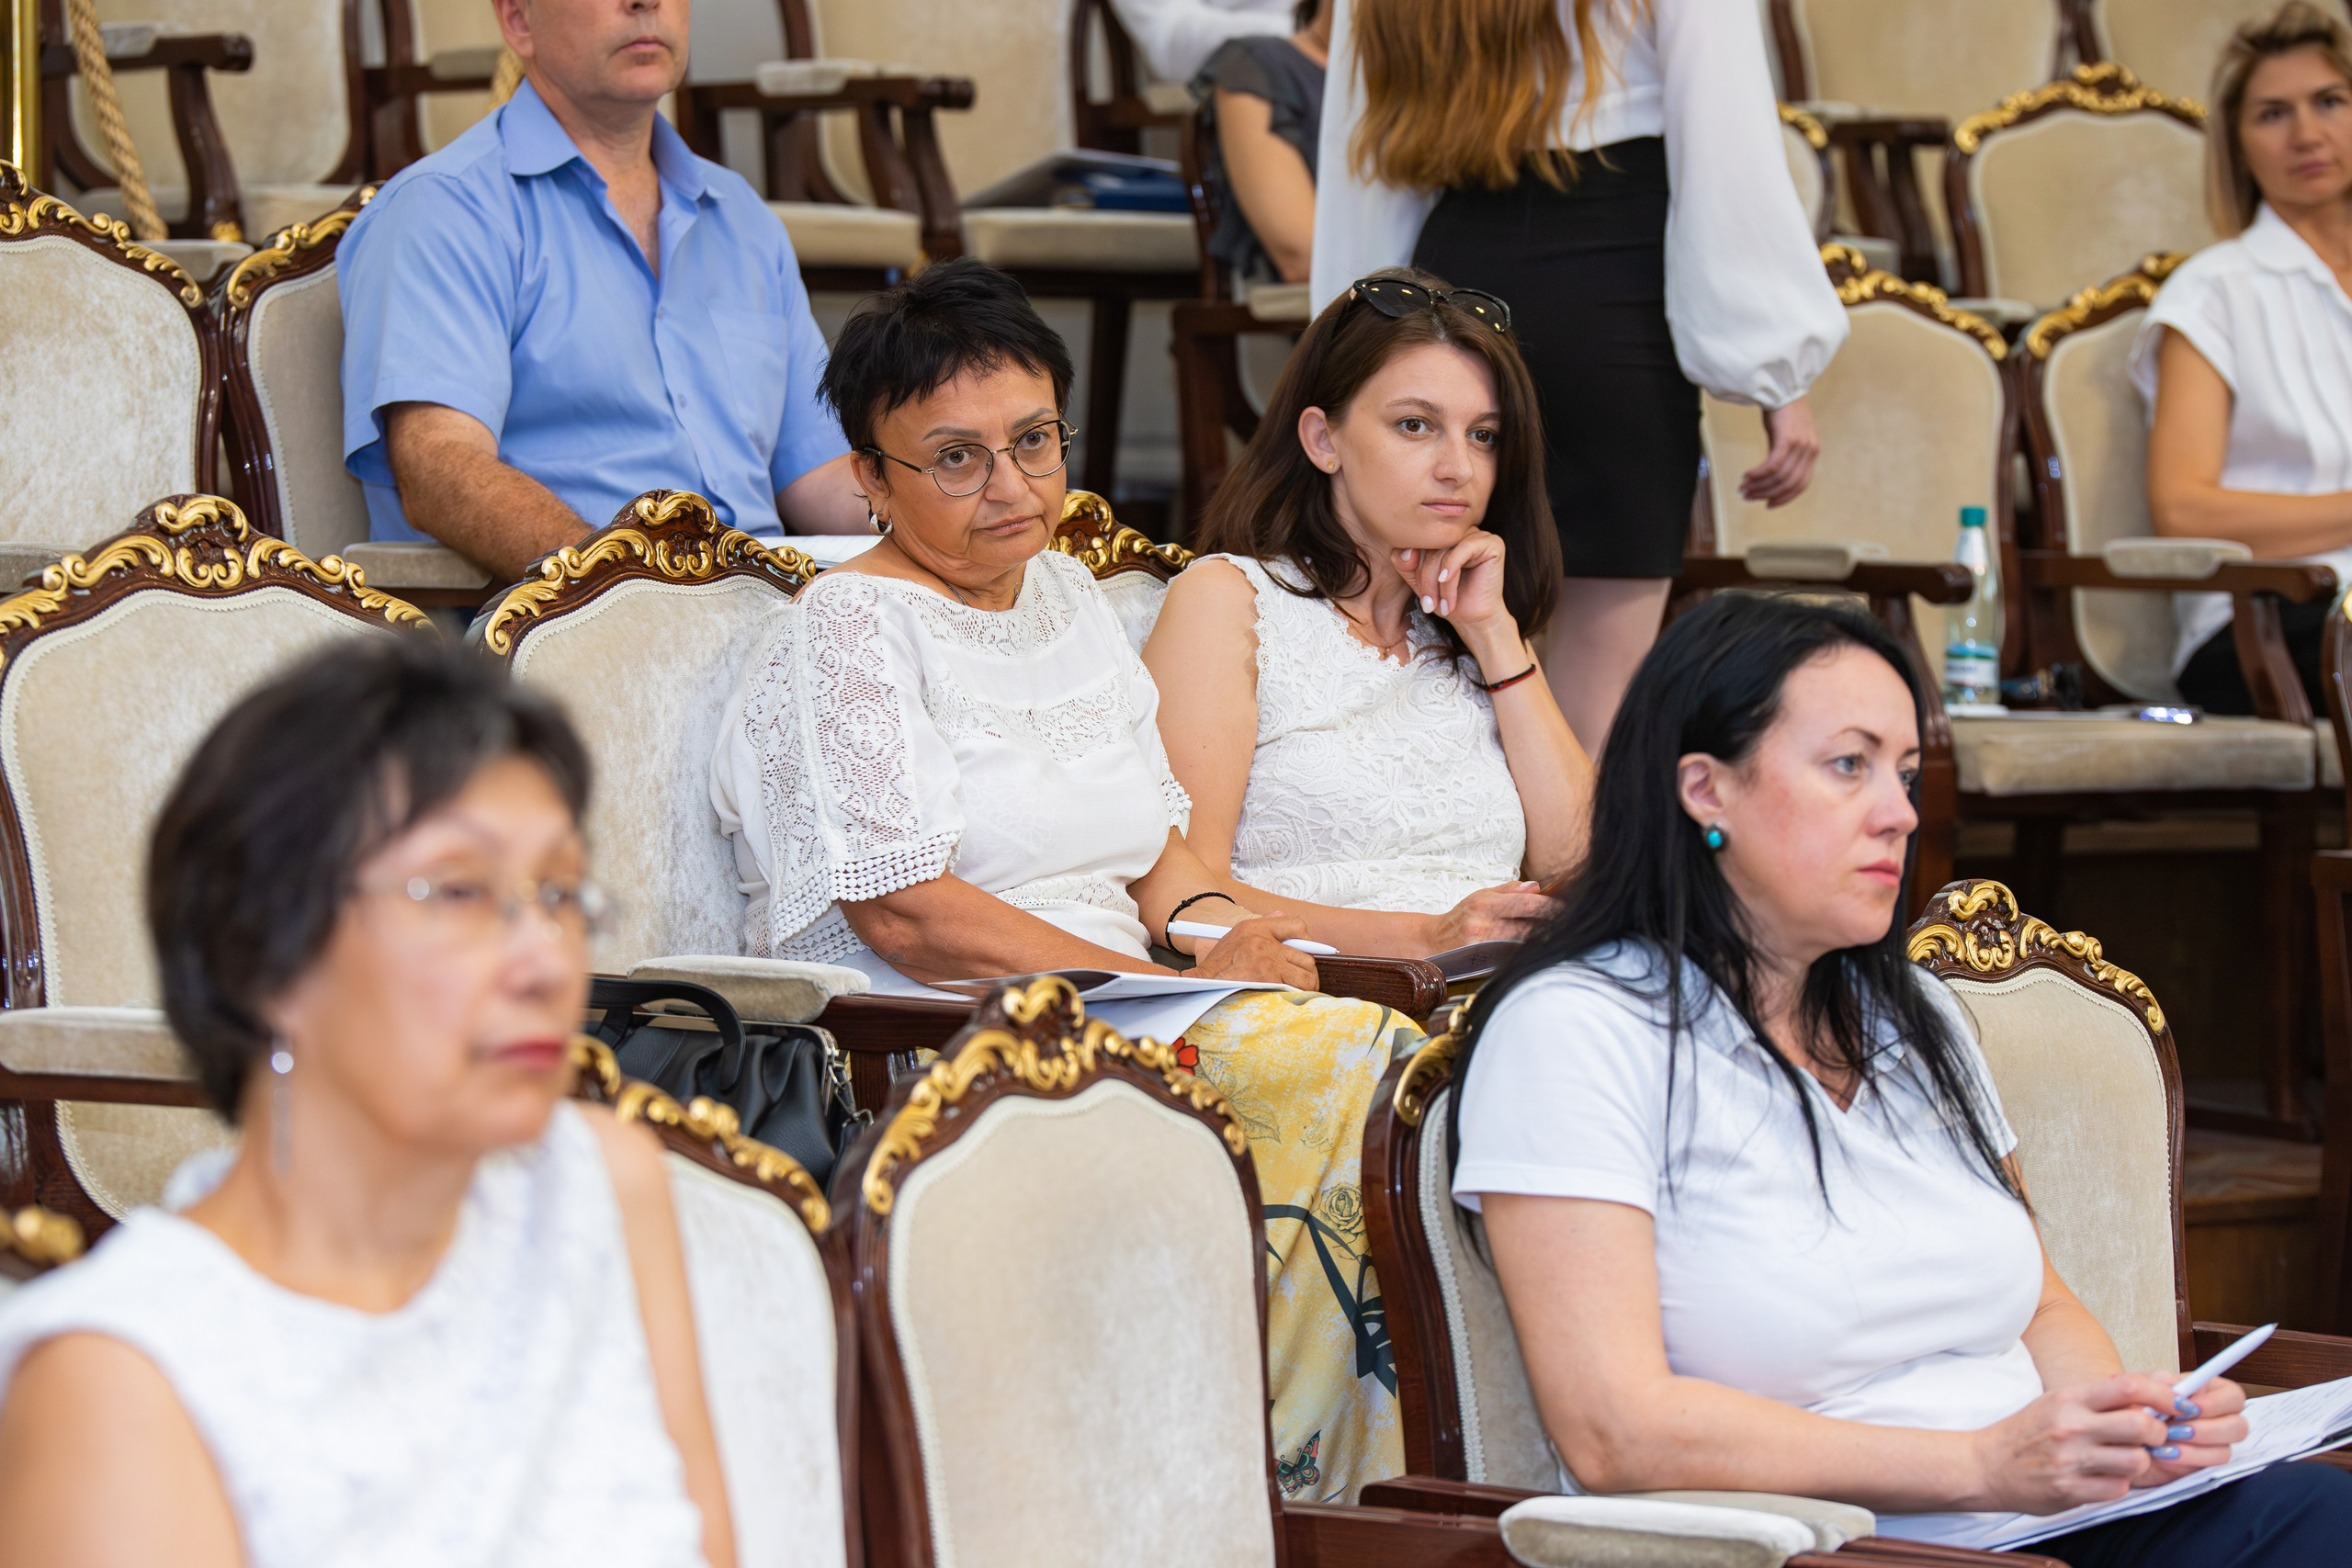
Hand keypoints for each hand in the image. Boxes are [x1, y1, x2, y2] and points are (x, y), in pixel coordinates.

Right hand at [1190, 912, 1318, 989]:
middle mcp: (1263, 942)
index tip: (1306, 951)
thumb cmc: (1216, 966)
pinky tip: (1288, 998)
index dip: (1306, 940)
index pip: (1296, 925)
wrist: (1201, 985)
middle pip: (1306, 954)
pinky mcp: (1269, 980)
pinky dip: (1297, 995)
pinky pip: (1297, 988)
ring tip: (1295, 990)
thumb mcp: (1235, 936)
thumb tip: (1281, 915)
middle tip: (1300, 978)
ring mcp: (1267, 961)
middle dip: (1305, 969)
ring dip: (1304, 984)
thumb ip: (1262, 925)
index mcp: (1254, 928)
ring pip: (1306, 974)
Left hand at [1394, 530, 1511, 639]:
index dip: (1413, 568)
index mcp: (1442, 535)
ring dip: (1439, 582)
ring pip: (1445, 550)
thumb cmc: (1448, 600)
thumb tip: (1405, 551)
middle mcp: (1460, 531)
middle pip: (1431, 546)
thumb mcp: (1418, 581)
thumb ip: (1405, 564)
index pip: (1418, 541)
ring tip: (1442, 605)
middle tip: (1429, 605)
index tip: (1419, 596)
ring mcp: (1477, 534)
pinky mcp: (1492, 542)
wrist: (1475, 620)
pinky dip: (1452, 567)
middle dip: (1426, 578)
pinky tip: (1446, 581)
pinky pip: (1463, 548)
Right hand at [1424, 881, 1558, 950]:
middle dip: (1553, 924)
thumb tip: (1537, 886)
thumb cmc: (1460, 918)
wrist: (1431, 942)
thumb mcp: (1480, 896)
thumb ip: (1509, 891)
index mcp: (1484, 903)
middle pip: (1529, 925)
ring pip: (1523, 943)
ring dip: (1543, 939)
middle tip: (1573, 922)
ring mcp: (1482, 946)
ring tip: (1559, 935)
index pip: (1526, 903)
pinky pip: (1512, 958)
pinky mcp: (1482, 963)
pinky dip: (1527, 953)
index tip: (1569, 906)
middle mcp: (1482, 924)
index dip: (1551, 906)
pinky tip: (1539, 950)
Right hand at [1740, 398, 1818, 507]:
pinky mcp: (1787, 438)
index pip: (1802, 485)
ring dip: (1759, 485)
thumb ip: (1787, 456)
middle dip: (1767, 493)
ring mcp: (1800, 444)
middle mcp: (1810, 450)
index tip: (1768, 504)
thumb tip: (1771, 477)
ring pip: (1779, 477)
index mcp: (1813, 452)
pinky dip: (1758, 474)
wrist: (1782, 387)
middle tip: (1748, 496)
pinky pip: (1772, 465)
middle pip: (1789, 483)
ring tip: (1743, 487)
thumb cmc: (1783, 411)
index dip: (1785, 498)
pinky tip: (1747, 475)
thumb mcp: (1789, 437)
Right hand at [1969, 1373, 2235, 1513]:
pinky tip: (2104, 1477)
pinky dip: (2119, 1483)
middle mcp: (2071, 1427)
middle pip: (2140, 1425)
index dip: (2163, 1395)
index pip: (2128, 1387)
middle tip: (2155, 1437)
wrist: (1986, 1464)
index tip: (2177, 1404)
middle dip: (2159, 1433)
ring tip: (2126, 1459)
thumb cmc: (2029, 1432)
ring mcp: (2070, 1460)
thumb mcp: (2060, 1402)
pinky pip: (2118, 1487)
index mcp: (2070, 1399)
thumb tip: (2159, 1385)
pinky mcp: (2069, 1490)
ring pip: (2136, 1461)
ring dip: (2140, 1462)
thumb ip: (2105, 1396)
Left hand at [2132, 1377, 2246, 1489]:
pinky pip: (2207, 1468)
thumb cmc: (2132, 1402)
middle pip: (2238, 1427)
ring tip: (2163, 1444)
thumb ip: (2159, 1383)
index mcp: (2209, 1392)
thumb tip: (2174, 1385)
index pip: (2234, 1397)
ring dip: (2194, 1449)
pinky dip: (2185, 1461)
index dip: (2216, 1404)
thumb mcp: (2140, 1385)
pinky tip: (2162, 1455)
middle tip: (2174, 1429)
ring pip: (2225, 1451)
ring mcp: (2213, 1444)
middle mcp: (2218, 1418)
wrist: (2116, 1430)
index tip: (2189, 1407)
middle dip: (2207, 1430)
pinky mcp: (2202, 1464)